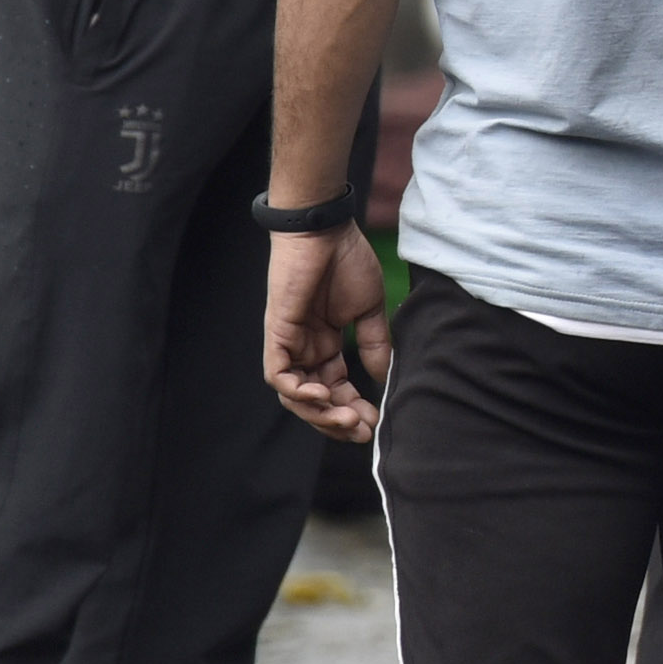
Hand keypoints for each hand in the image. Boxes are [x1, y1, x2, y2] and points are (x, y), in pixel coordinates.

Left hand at [262, 225, 391, 438]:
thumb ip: (375, 344)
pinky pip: (278, 377)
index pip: (337, 391)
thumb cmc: (347, 262)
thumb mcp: (369, 310)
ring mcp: (289, 344)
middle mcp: (305, 350)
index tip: (377, 424)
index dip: (355, 410)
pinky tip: (322, 395)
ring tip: (347, 419)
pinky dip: (297, 392)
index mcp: (326, 346)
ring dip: (320, 414)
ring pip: (295, 397)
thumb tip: (385, 376)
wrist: (324, 231)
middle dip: (338, 422)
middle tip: (363, 432)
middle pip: (315, 402)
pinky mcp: (277, 334)